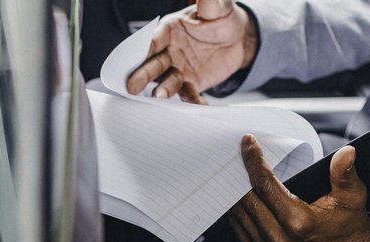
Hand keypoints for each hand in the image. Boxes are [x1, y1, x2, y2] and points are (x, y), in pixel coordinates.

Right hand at [126, 0, 257, 98]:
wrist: (237, 39)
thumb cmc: (223, 19)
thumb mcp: (218, 8)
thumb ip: (210, 2)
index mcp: (170, 30)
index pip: (154, 40)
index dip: (145, 49)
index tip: (136, 58)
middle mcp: (169, 51)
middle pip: (153, 63)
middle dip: (143, 74)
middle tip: (132, 86)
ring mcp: (178, 69)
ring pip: (166, 80)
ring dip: (162, 89)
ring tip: (159, 97)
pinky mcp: (190, 83)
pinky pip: (189, 94)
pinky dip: (191, 100)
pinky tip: (195, 105)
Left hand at [229, 135, 369, 241]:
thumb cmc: (348, 222)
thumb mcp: (353, 196)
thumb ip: (345, 174)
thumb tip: (347, 152)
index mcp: (298, 222)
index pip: (265, 185)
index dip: (254, 161)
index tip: (248, 142)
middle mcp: (278, 239)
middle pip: (246, 198)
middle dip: (240, 173)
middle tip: (239, 153)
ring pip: (238, 214)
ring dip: (234, 191)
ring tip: (236, 170)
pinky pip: (238, 229)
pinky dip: (237, 209)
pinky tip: (239, 194)